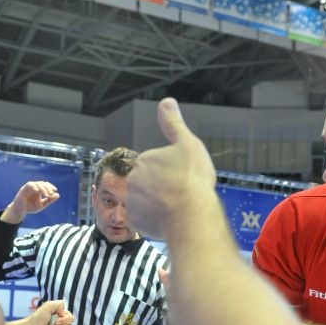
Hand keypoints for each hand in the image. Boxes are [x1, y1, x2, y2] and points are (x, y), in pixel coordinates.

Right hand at [1, 181, 59, 223]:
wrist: (20, 211)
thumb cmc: (30, 207)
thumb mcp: (42, 205)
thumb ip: (49, 200)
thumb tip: (58, 195)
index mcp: (39, 190)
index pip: (46, 185)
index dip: (50, 186)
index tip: (55, 190)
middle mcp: (34, 187)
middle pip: (42, 183)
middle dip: (47, 188)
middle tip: (51, 194)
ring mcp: (29, 188)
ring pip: (37, 183)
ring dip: (43, 188)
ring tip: (46, 195)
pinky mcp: (24, 189)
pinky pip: (29, 185)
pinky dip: (34, 186)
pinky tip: (37, 191)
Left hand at [31, 300, 74, 324]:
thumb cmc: (37, 318)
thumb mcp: (48, 305)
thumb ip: (59, 304)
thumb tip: (64, 313)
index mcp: (59, 314)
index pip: (70, 315)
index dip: (65, 316)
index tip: (57, 316)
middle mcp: (61, 322)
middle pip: (71, 321)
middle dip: (63, 321)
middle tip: (54, 323)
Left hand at [126, 98, 215, 239]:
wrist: (190, 215)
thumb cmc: (192, 179)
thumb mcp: (188, 145)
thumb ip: (173, 125)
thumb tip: (166, 102)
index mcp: (145, 160)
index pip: (157, 165)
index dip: (173, 172)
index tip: (184, 178)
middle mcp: (133, 180)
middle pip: (149, 183)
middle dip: (162, 188)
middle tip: (181, 193)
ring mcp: (133, 202)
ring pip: (146, 202)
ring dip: (158, 204)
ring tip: (176, 208)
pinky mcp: (135, 221)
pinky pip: (145, 219)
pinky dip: (154, 220)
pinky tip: (169, 219)